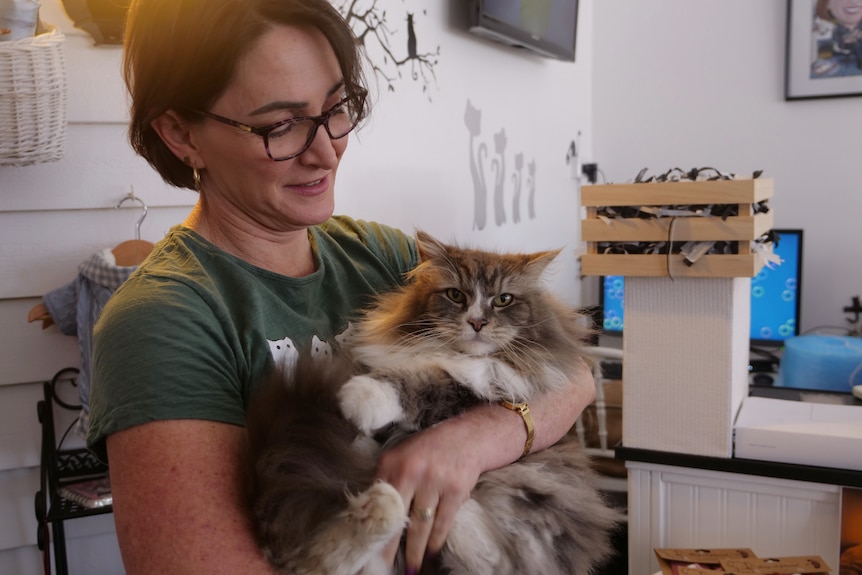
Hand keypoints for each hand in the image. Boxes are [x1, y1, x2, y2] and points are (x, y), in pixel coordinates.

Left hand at [375, 417, 483, 572]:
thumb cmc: (430, 449)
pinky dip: (436, 542)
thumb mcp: (402, 456)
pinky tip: (430, 553)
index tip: (366, 551)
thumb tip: (372, 514)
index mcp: (391, 463)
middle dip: (388, 548)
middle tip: (382, 569)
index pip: (376, 503)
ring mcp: (434, 481)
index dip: (372, 529)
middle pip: (396, 519)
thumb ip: (387, 479)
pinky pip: (442, 524)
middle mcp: (411, 470)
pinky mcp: (455, 490)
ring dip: (415, 552)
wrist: (468, 436)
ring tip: (410, 569)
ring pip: (420, 526)